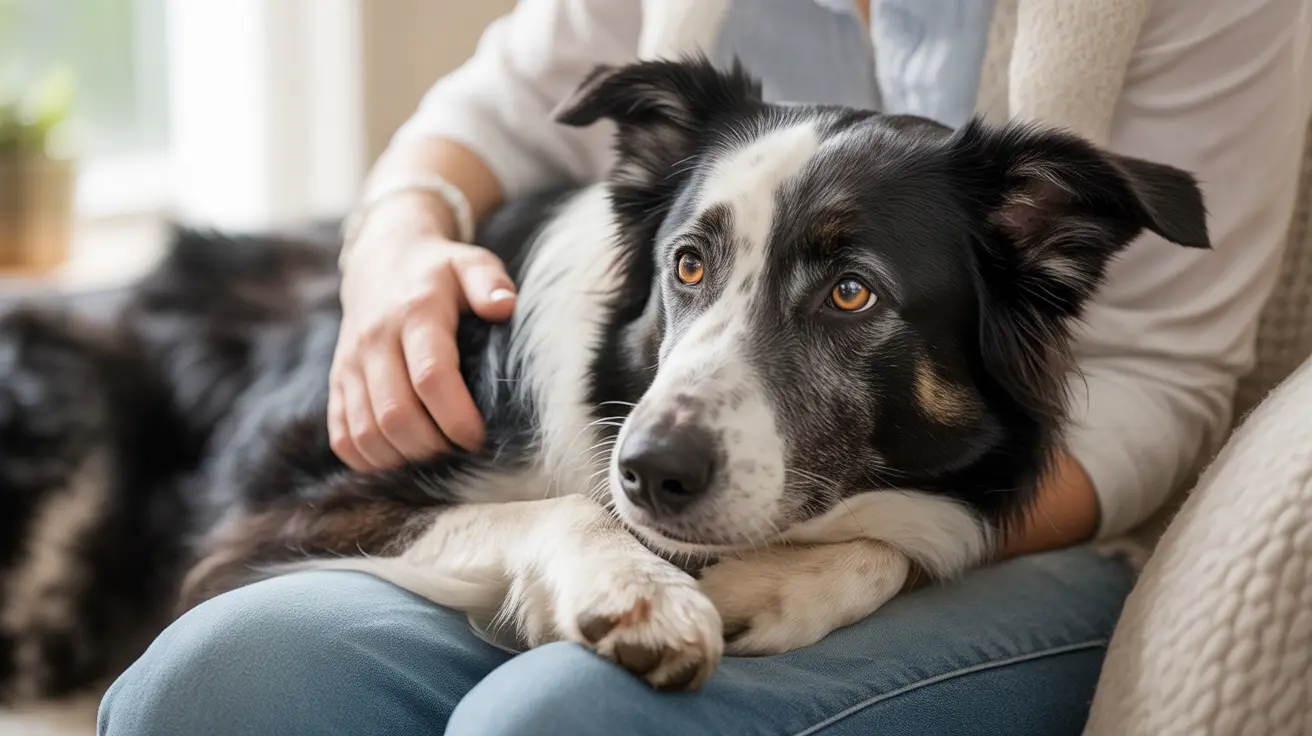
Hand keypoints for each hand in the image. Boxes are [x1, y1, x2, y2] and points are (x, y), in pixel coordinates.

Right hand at [329, 196, 515, 470]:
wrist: (381, 261)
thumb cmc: (440, 272)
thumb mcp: (471, 263)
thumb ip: (491, 283)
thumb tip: (504, 307)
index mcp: (415, 314)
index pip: (431, 377)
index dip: (456, 417)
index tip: (480, 437)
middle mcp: (375, 341)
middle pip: (396, 415)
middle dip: (433, 447)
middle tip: (461, 452)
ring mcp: (350, 365)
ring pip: (367, 433)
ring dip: (404, 458)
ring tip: (437, 456)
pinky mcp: (337, 383)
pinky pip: (343, 437)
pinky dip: (371, 460)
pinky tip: (403, 457)